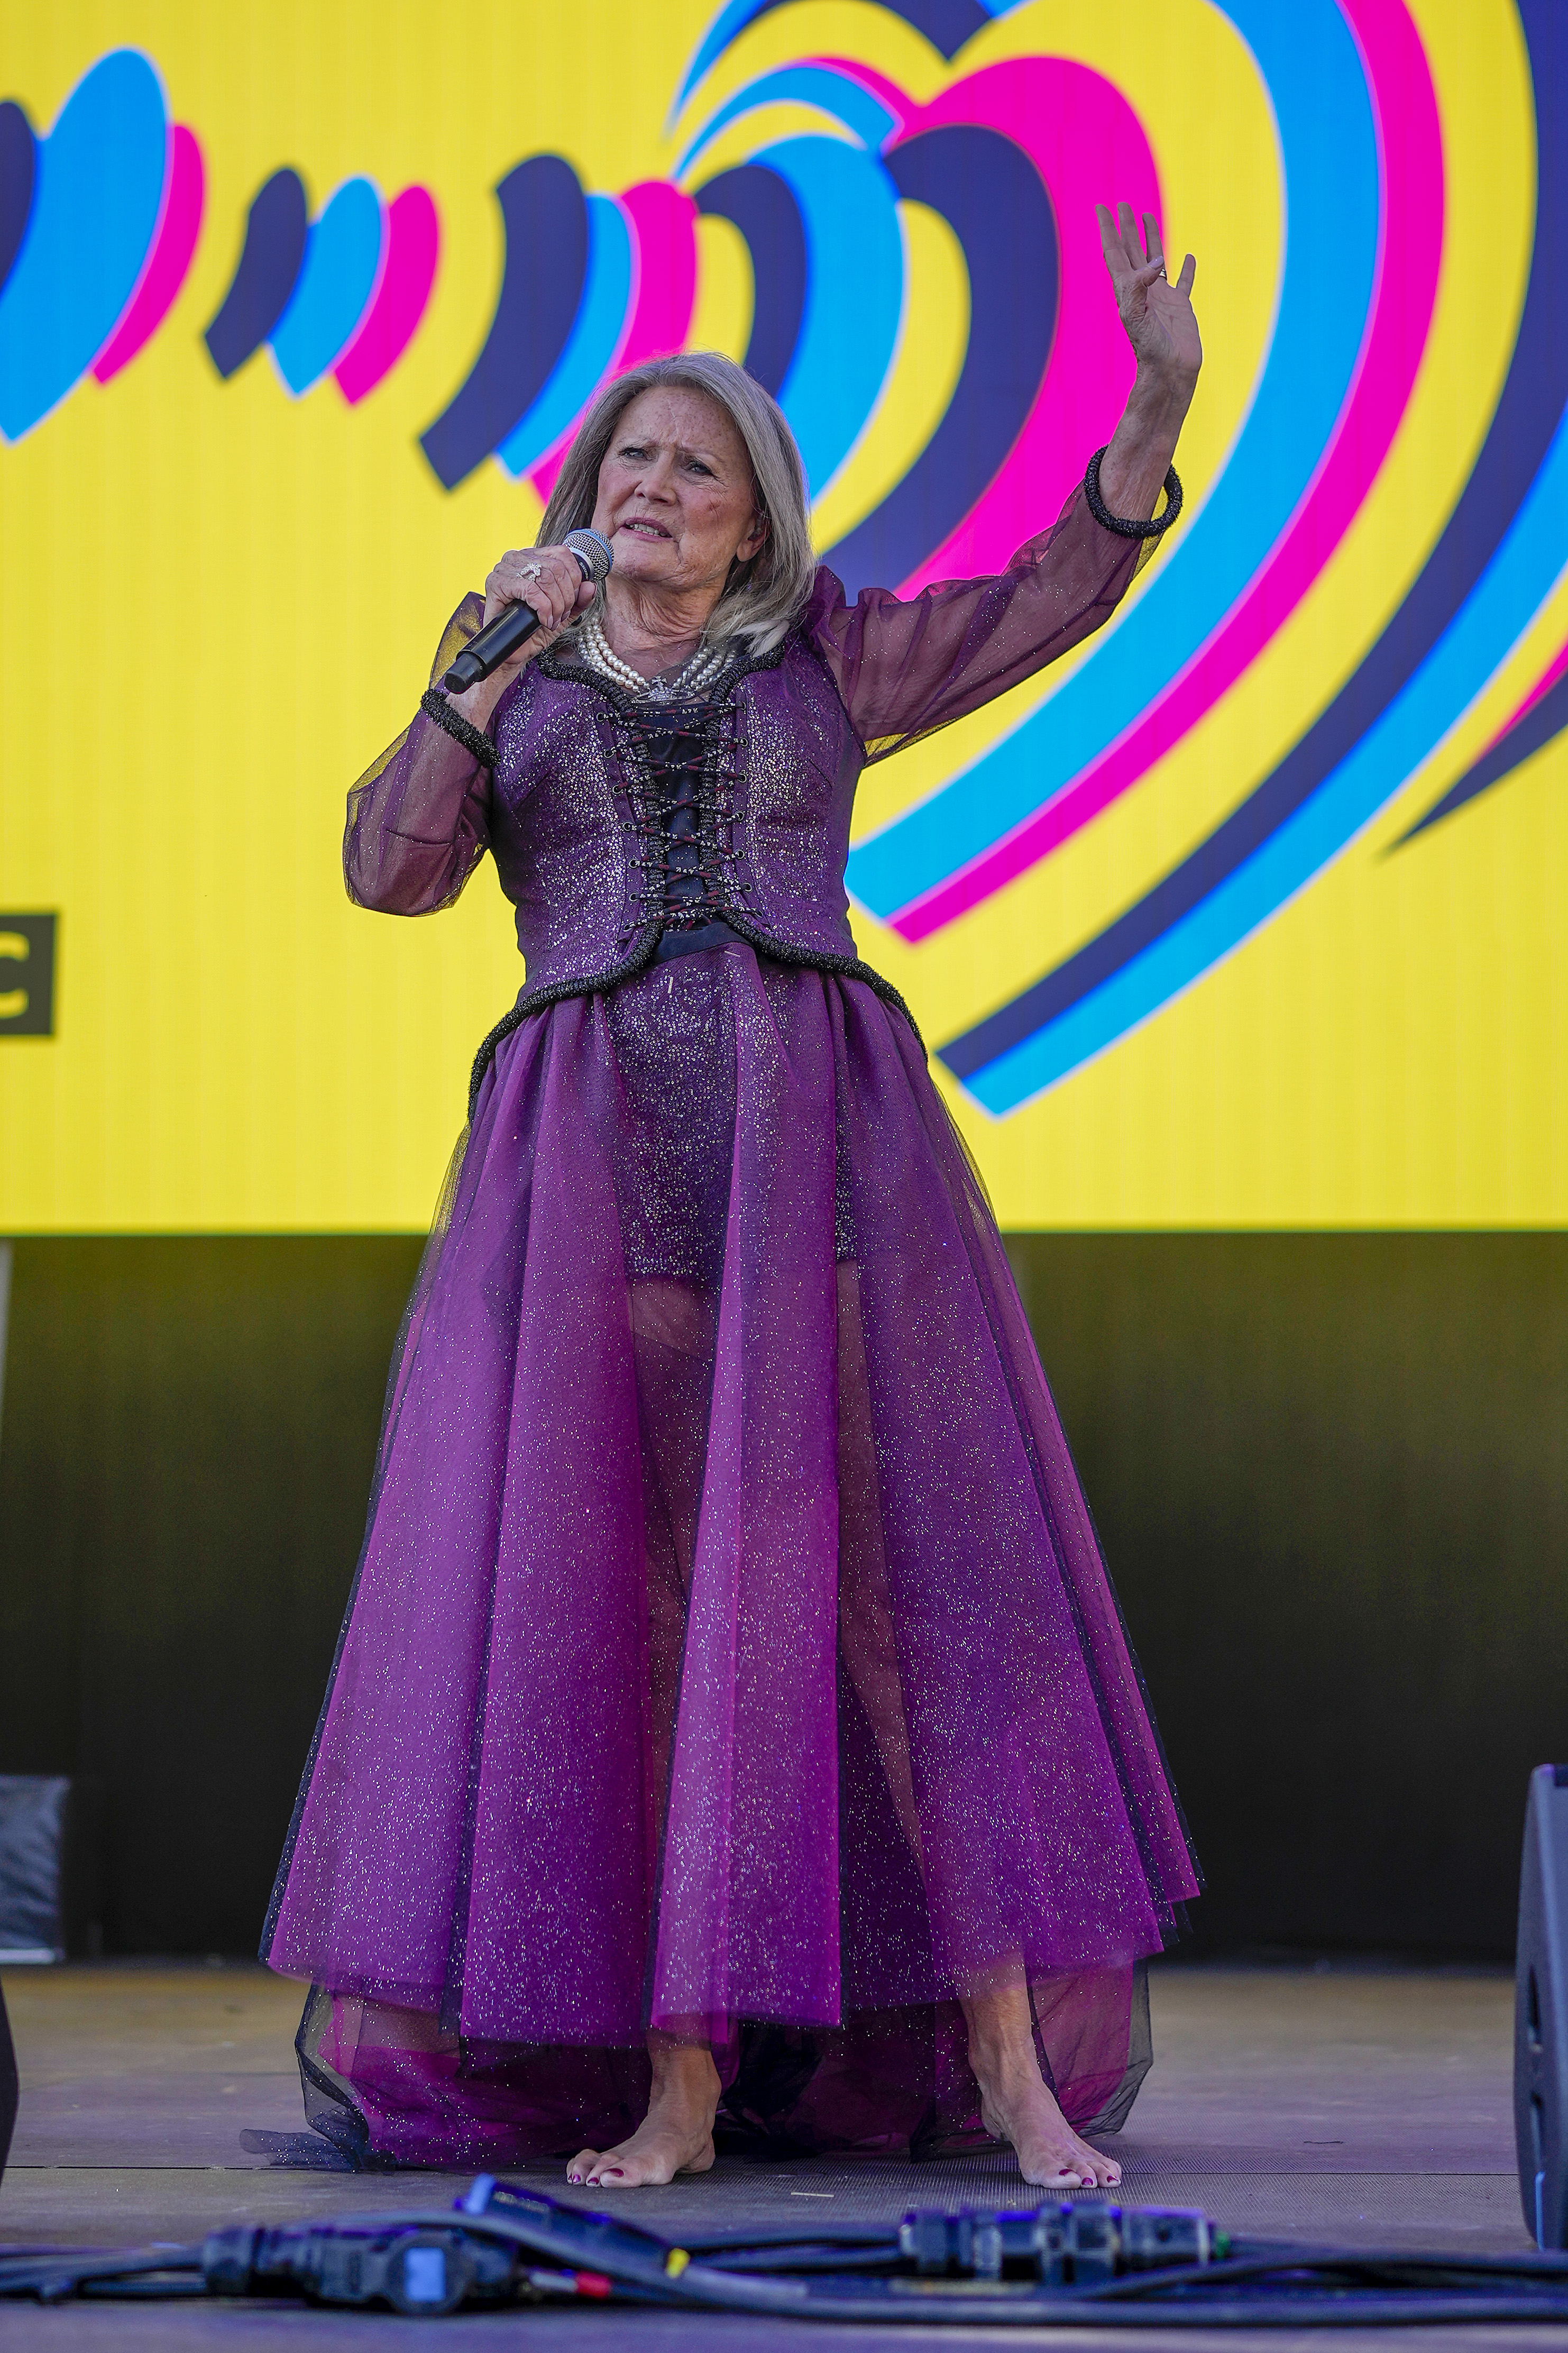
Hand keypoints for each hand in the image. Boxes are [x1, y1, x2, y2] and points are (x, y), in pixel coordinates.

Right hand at [449, 544, 596, 726]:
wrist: (511, 651)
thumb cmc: (532, 630)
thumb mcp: (562, 614)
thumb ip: (578, 600)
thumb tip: (591, 585)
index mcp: (532, 558)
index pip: (562, 554)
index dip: (574, 579)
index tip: (571, 602)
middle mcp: (517, 558)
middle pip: (556, 567)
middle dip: (565, 596)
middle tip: (560, 616)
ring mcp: (504, 568)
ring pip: (546, 577)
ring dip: (556, 604)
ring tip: (552, 620)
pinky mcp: (497, 583)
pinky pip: (532, 590)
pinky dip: (544, 608)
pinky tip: (544, 620)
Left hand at [1096, 204, 1200, 397]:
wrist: (1169, 372)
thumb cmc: (1150, 348)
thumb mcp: (1137, 315)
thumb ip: (1141, 286)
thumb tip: (1156, 263)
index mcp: (1127, 289)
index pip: (1114, 252)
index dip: (1107, 229)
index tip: (1101, 207)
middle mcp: (1143, 290)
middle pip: (1131, 251)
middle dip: (1126, 228)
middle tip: (1121, 205)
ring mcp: (1161, 297)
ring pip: (1155, 260)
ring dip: (1150, 239)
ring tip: (1146, 217)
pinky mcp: (1180, 307)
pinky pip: (1183, 282)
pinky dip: (1185, 269)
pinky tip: (1187, 258)